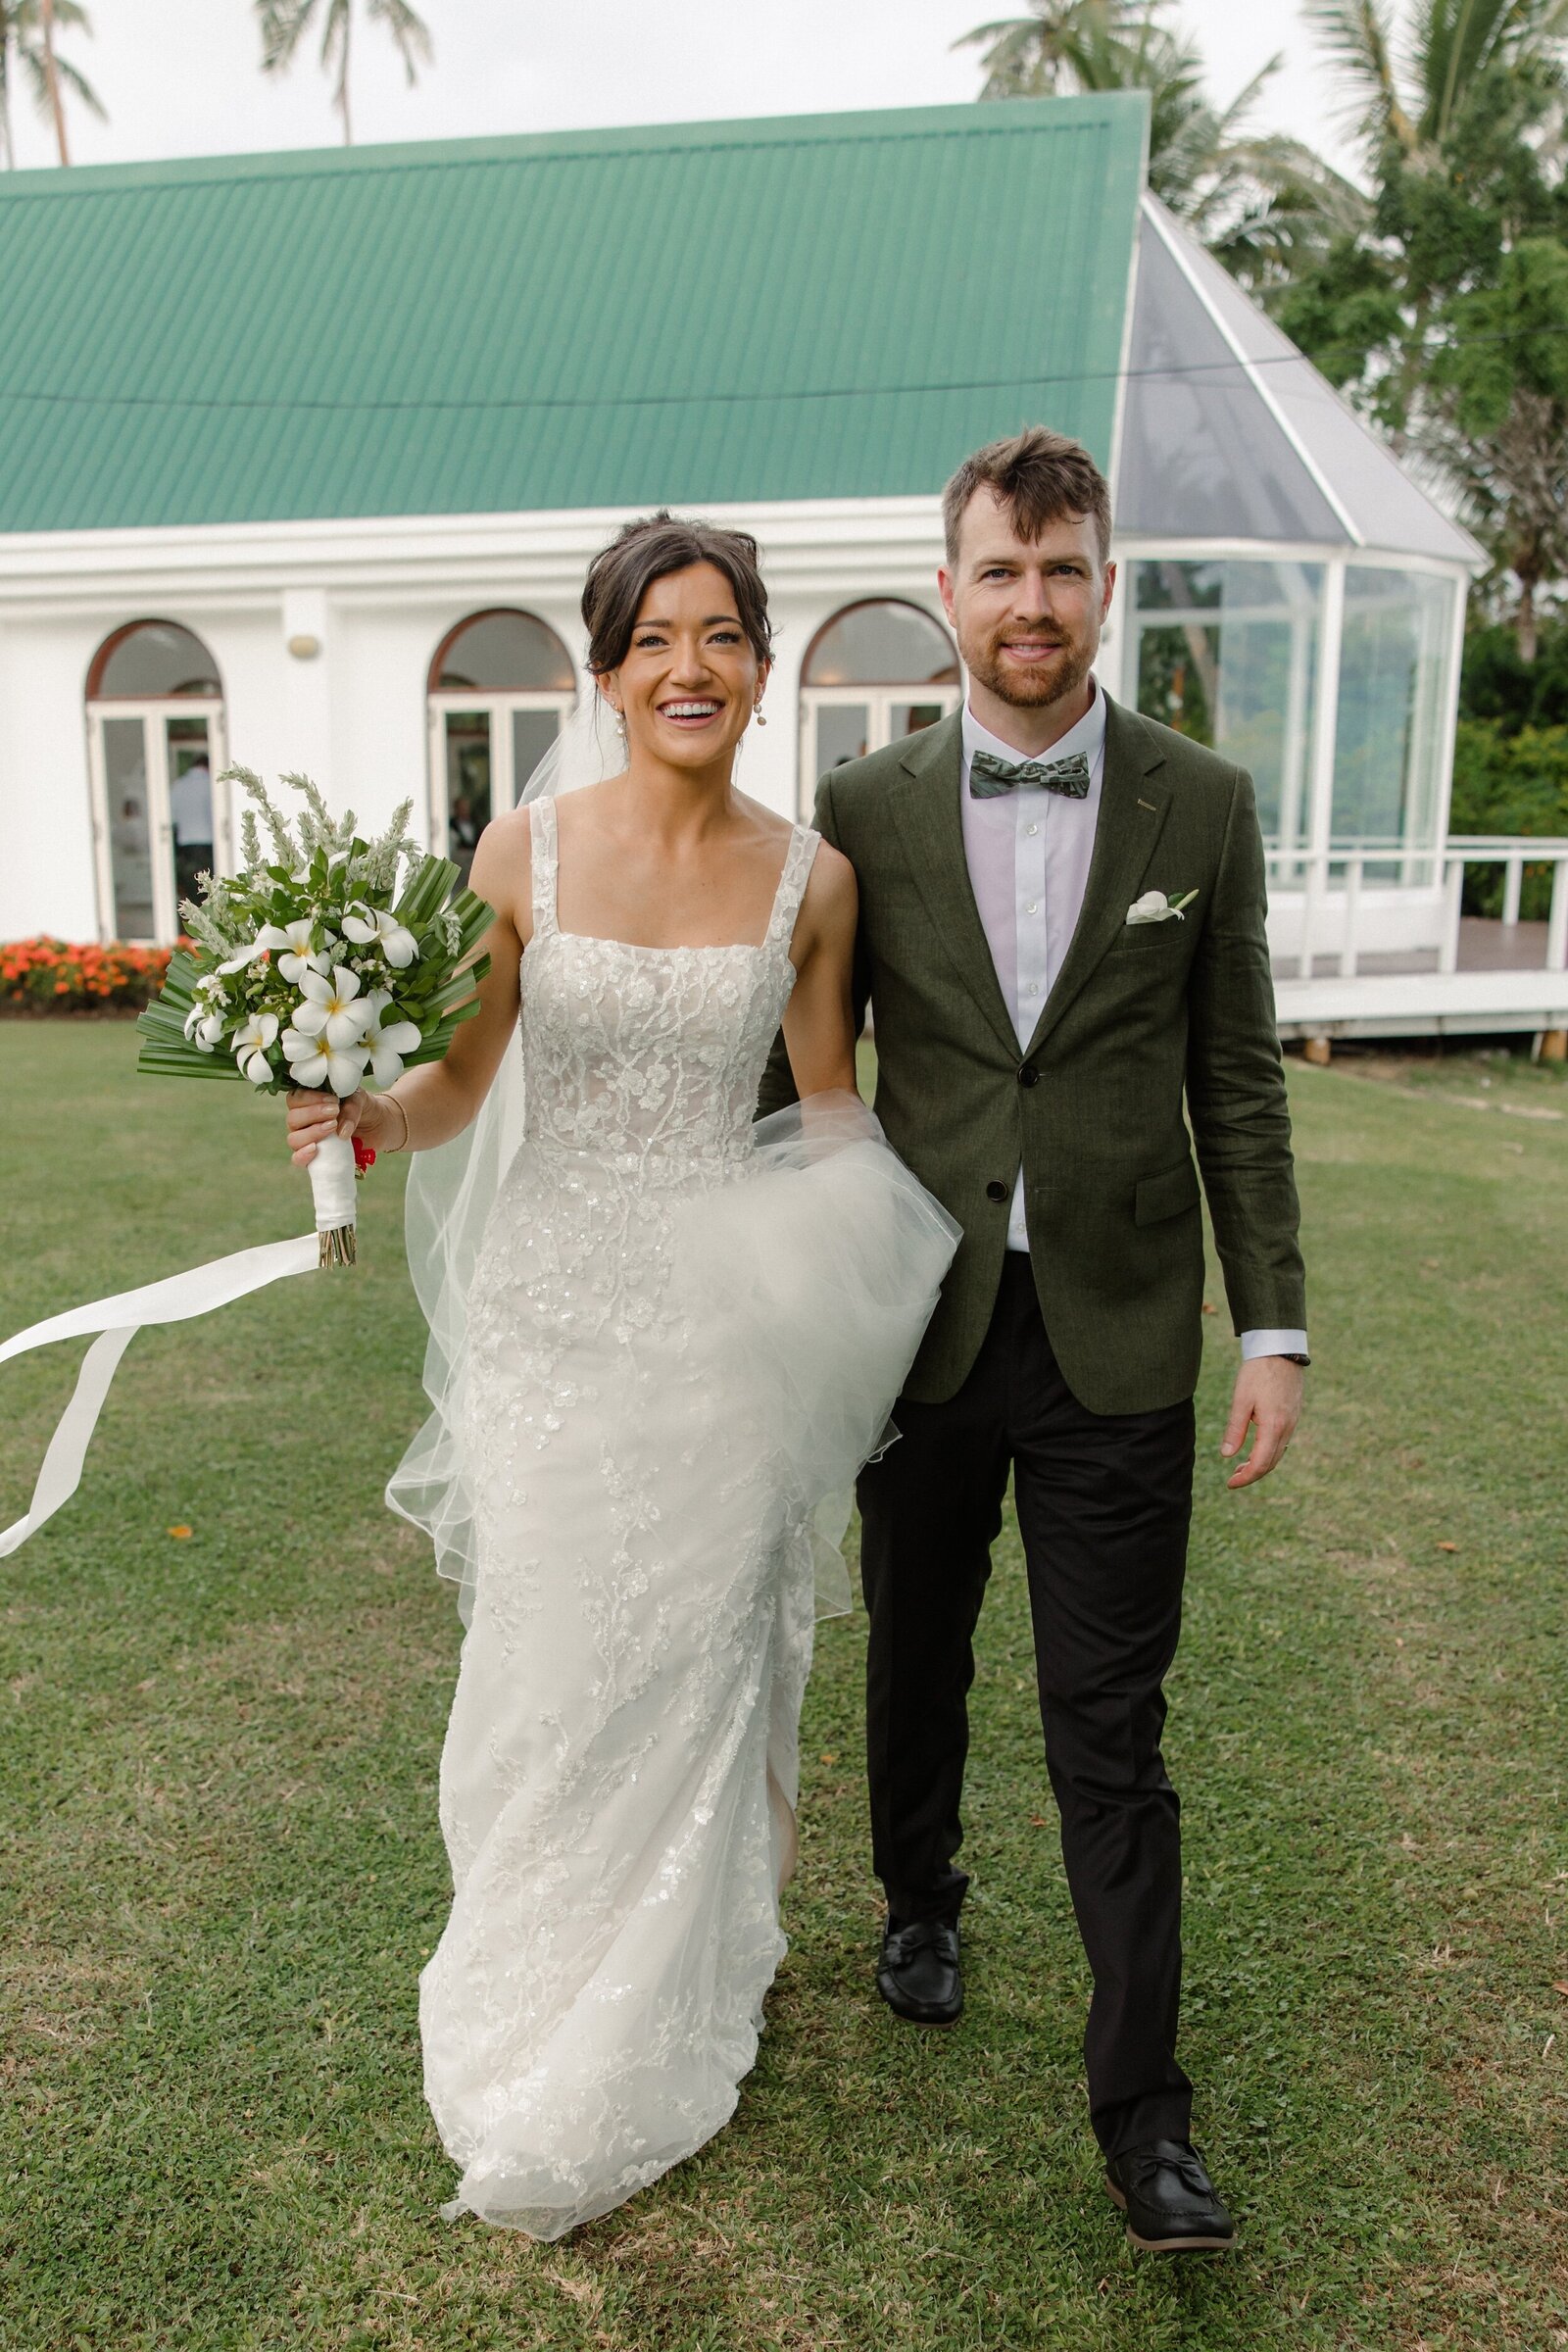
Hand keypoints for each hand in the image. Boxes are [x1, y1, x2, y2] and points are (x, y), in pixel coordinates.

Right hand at [286, 1086, 369, 1167]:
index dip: (310, 1099)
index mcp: (308, 1101)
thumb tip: (341, 1132)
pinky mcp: (313, 1158)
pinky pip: (297, 1159)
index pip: (295, 1098)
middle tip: (334, 1113)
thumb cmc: (363, 1109)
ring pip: (294, 1138)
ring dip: (311, 1133)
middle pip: (292, 1119)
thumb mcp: (360, 1100)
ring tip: (333, 1128)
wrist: (378, 1127)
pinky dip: (303, 1155)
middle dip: (312, 1115)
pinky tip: (315, 1150)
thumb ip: (350, 1108)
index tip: (333, 1101)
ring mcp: (306, 1141)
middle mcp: (303, 1121)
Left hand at [1219, 1356, 1302, 1489]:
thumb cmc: (1258, 1372)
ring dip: (1261, 1463)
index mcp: (1273, 1426)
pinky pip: (1282, 1441)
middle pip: (1271, 1463)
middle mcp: (1287, 1428)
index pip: (1261, 1464)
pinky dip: (1269, 1451)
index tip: (1230, 1484)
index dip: (1246, 1478)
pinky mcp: (1293, 1415)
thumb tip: (1227, 1456)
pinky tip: (1256, 1448)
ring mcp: (1293, 1422)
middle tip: (1233, 1478)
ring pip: (1278, 1453)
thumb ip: (1235, 1429)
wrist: (1280, 1350)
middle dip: (1252, 1474)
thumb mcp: (1241, 1400)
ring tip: (1241, 1466)